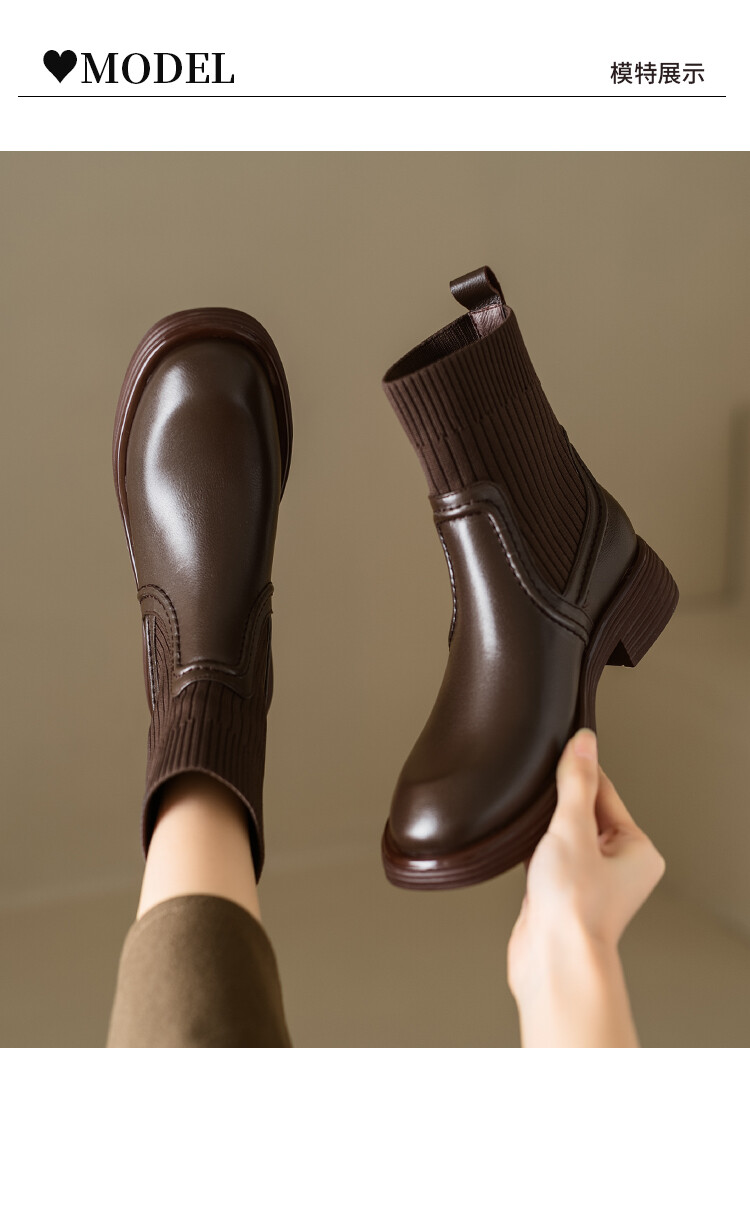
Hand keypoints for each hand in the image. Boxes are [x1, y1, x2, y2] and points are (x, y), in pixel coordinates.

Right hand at [507, 728, 665, 1045]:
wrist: (552, 959)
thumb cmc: (573, 907)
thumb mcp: (573, 829)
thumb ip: (575, 783)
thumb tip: (584, 742)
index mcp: (638, 849)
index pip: (605, 793)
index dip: (578, 773)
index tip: (556, 753)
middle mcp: (620, 866)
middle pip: (583, 813)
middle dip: (557, 806)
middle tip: (539, 802)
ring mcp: (590, 882)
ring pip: (563, 836)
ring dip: (544, 831)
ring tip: (531, 834)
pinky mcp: (562, 894)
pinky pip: (547, 857)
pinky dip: (533, 851)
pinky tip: (520, 851)